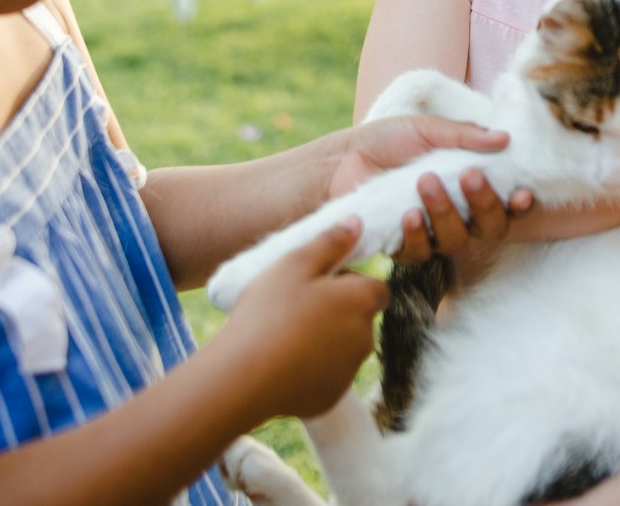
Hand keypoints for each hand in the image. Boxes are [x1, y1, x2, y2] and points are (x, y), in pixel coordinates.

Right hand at [213, 219, 389, 421]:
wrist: (242, 377)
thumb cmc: (269, 312)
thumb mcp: (295, 263)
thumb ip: (330, 242)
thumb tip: (357, 223)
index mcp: (362, 302)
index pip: (376, 287)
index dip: (350, 282)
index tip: (319, 283)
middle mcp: (366, 338)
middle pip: (359, 318)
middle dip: (338, 310)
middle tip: (296, 306)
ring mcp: (349, 372)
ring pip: (344, 347)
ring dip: (326, 339)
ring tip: (285, 335)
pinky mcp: (330, 396)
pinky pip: (327, 375)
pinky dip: (312, 368)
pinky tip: (282, 363)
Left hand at [328, 115, 533, 262]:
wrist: (344, 156)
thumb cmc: (390, 140)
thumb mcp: (428, 128)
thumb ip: (465, 136)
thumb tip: (504, 138)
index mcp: (470, 186)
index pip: (507, 205)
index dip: (520, 205)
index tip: (522, 194)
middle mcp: (459, 214)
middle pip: (490, 228)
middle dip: (485, 204)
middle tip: (469, 176)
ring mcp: (432, 233)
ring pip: (456, 239)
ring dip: (446, 212)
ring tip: (425, 182)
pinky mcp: (403, 246)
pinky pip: (420, 252)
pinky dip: (417, 234)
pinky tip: (409, 215)